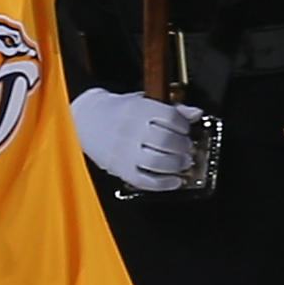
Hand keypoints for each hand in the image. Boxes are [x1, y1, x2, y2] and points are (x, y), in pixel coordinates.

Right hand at [71, 88, 201, 191]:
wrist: (86, 120)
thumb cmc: (118, 111)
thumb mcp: (143, 101)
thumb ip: (172, 109)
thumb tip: (197, 114)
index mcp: (137, 109)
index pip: (170, 117)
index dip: (184, 125)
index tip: (186, 130)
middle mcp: (130, 130)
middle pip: (166, 141)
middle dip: (183, 146)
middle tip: (188, 148)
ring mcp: (124, 151)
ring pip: (158, 162)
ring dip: (177, 165)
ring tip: (183, 162)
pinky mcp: (120, 169)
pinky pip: (145, 181)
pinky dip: (164, 183)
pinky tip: (175, 181)